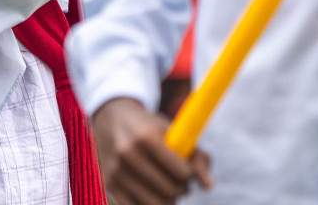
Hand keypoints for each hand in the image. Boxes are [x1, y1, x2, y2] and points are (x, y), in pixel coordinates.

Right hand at [93, 97, 211, 204]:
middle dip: (181, 188)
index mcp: (146, 137)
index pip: (182, 172)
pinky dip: (150, 203)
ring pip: (157, 204)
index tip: (187, 170)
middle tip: (179, 181)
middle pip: (171, 190)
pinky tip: (151, 192)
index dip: (190, 175)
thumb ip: (197, 157)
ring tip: (167, 188)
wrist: (111, 120)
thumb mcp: (173, 132)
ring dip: (169, 200)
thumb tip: (208, 186)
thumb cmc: (150, 128)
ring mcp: (116, 170)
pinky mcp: (110, 183)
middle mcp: (128, 153)